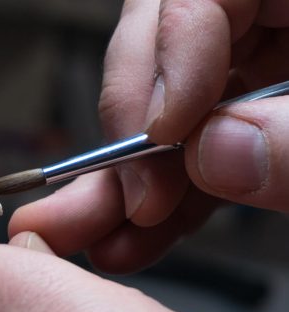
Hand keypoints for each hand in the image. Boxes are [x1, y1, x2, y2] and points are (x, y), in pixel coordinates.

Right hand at [10, 0, 288, 271]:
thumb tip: (213, 154)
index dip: (155, 70)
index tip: (157, 143)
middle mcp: (254, 16)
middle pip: (150, 53)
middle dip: (127, 136)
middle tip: (127, 199)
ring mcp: (241, 64)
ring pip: (156, 111)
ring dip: (131, 185)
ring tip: (110, 237)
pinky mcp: (238, 110)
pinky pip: (188, 147)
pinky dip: (167, 196)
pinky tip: (143, 236)